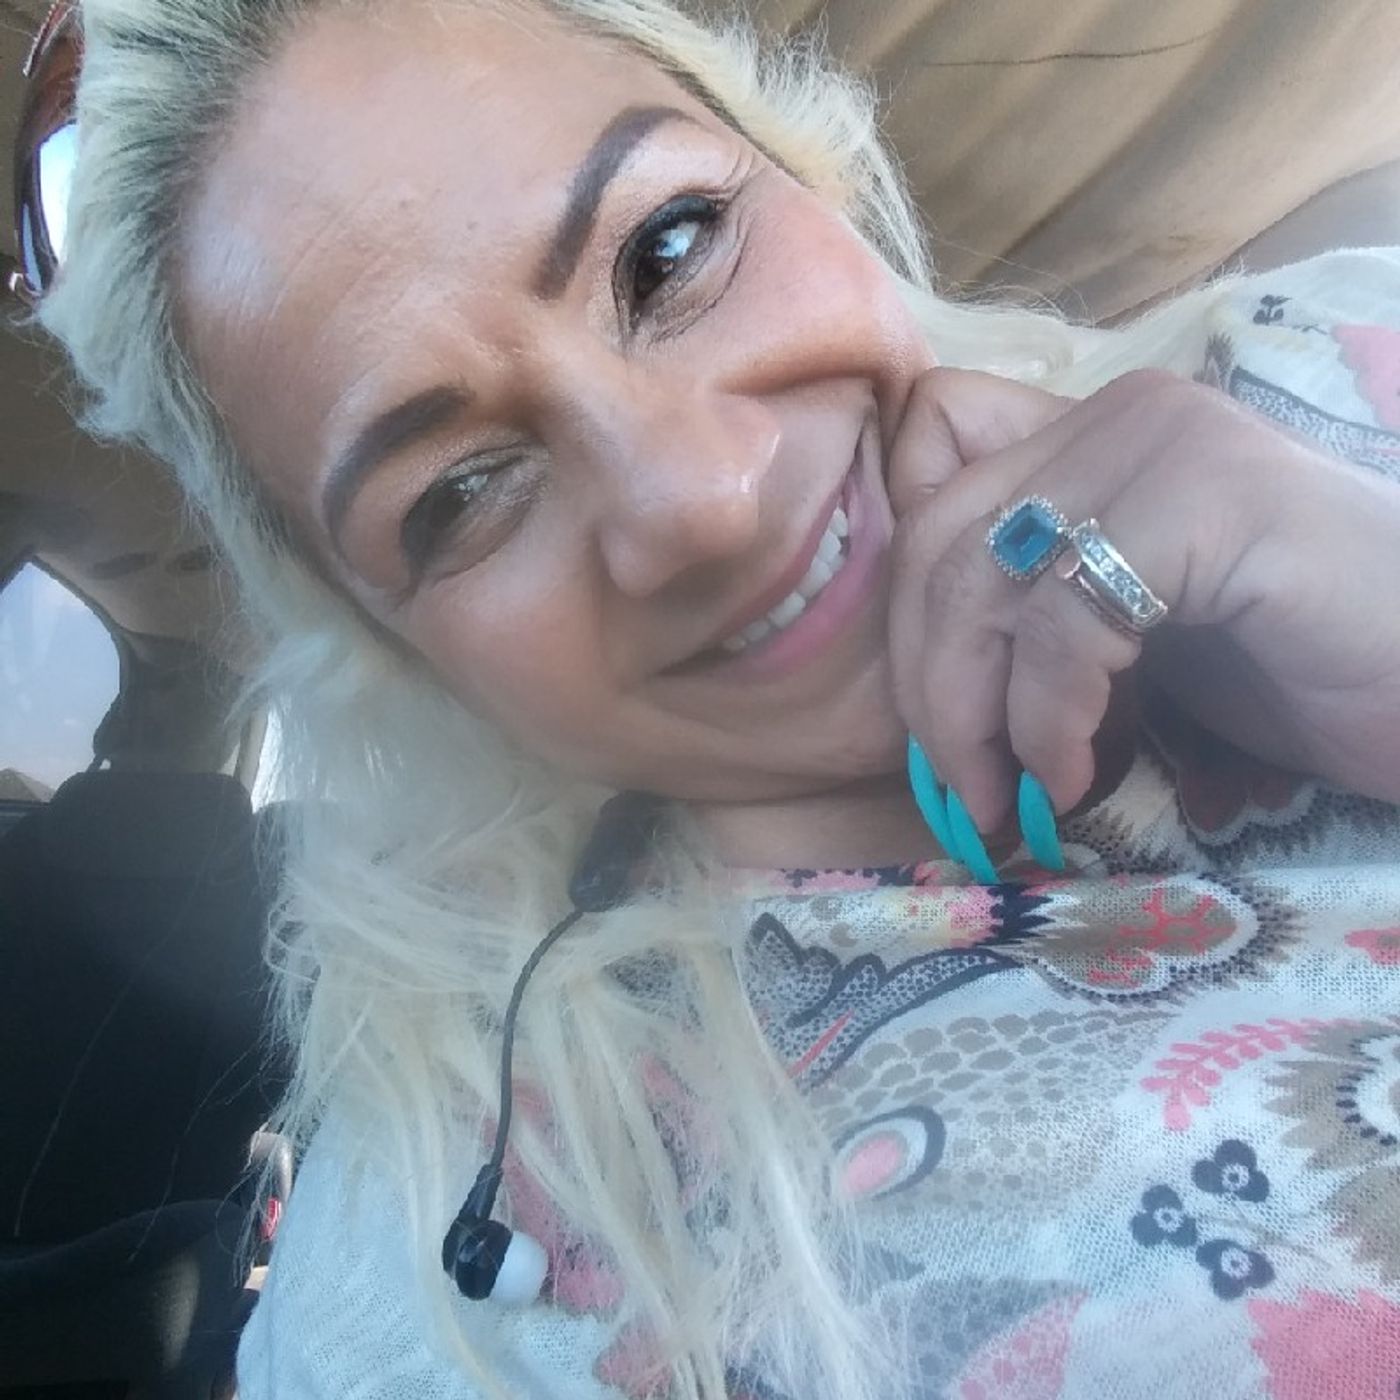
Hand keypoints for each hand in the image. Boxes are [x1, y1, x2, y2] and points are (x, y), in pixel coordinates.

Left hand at [887, 367, 1399, 834]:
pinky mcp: (1215, 501)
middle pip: (937, 538)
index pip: (929, 467)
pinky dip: (1049, 718)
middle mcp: (1124, 415)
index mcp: (1096, 434)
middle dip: (928, 682)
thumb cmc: (1295, 671)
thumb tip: (923, 681)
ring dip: (975, 715)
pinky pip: (1066, 620)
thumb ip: (1034, 612)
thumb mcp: (1127, 633)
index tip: (942, 708)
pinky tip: (1079, 774)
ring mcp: (1171, 444)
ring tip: (1012, 798)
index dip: (908, 597)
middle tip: (963, 788)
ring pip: (981, 578)